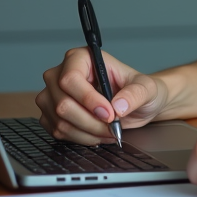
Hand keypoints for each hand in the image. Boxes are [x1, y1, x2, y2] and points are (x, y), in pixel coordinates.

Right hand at [36, 47, 169, 144]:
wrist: (137, 105)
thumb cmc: (138, 90)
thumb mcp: (146, 88)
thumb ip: (135, 94)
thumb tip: (118, 106)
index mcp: (80, 58)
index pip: (70, 78)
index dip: (88, 99)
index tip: (109, 113)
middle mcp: (61, 74)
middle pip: (63, 103)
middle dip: (91, 121)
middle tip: (112, 126)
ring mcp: (53, 95)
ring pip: (60, 121)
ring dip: (87, 132)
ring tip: (108, 130)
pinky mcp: (51, 114)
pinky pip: (58, 132)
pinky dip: (81, 138)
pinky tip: (97, 134)